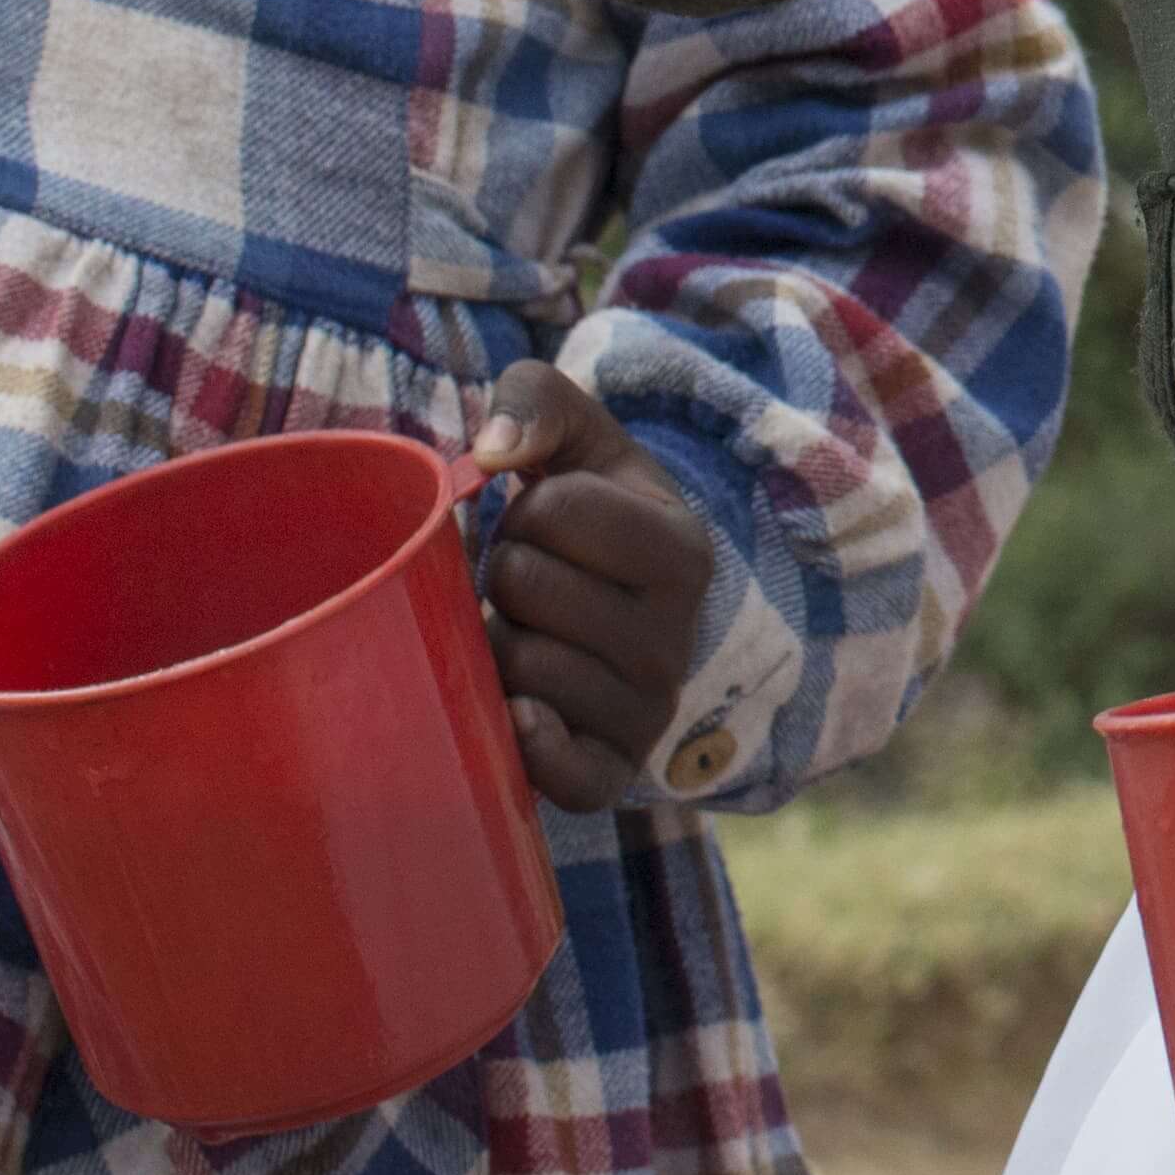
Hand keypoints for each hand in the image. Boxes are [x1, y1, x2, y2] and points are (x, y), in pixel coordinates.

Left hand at [470, 362, 719, 813]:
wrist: (622, 614)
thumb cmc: (586, 516)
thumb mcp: (578, 439)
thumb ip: (535, 397)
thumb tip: (491, 452)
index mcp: (683, 548)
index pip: (552, 510)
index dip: (523, 508)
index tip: (546, 523)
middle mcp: (678, 637)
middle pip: (523, 586)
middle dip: (503, 574)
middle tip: (530, 583)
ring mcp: (649, 712)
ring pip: (519, 671)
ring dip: (496, 646)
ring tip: (529, 633)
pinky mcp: (613, 773)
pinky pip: (566, 777)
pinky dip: (530, 747)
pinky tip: (518, 715)